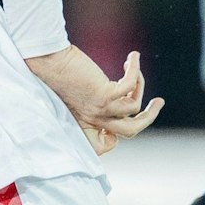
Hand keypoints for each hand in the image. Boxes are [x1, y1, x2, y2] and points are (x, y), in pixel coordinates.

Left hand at [25, 47, 165, 154]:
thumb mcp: (74, 95)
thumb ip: (89, 102)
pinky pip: (131, 87)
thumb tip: (112, 96)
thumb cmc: (57, 74)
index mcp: (82, 124)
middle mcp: (92, 120)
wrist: (46, 61)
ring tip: (135, 69)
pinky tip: (133, 58)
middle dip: (148, 118)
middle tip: (158, 102)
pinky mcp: (103, 94)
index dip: (117, 136)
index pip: (104, 146)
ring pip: (134, 111)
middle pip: (130, 132)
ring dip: (142, 88)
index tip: (123, 117)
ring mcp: (98, 109)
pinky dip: (135, 71)